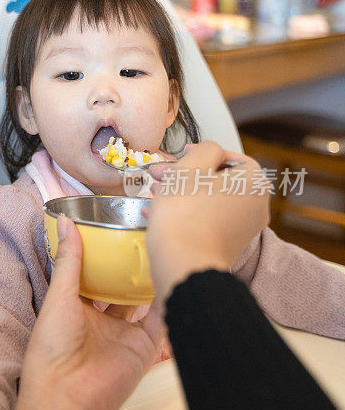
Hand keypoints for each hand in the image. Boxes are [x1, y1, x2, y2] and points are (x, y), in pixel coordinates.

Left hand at [5, 216, 163, 409]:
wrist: (68, 394)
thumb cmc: (52, 349)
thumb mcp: (59, 296)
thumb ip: (69, 260)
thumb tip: (66, 224)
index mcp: (75, 307)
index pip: (90, 276)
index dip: (100, 256)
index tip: (111, 229)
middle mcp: (100, 321)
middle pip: (118, 288)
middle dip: (128, 267)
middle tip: (141, 237)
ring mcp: (123, 334)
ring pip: (142, 302)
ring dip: (150, 280)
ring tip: (161, 250)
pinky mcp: (144, 347)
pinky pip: (161, 321)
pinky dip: (168, 302)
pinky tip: (174, 278)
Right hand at [145, 141, 269, 305]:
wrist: (184, 262)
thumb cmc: (186, 213)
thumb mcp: (191, 165)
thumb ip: (205, 148)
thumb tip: (211, 150)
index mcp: (254, 182)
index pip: (233, 157)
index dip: (205, 151)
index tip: (183, 154)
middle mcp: (255, 206)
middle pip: (218, 180)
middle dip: (186, 175)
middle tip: (160, 174)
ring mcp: (242, 229)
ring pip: (209, 201)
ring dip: (181, 194)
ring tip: (154, 194)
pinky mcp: (226, 246)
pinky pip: (206, 221)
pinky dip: (185, 214)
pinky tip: (157, 215)